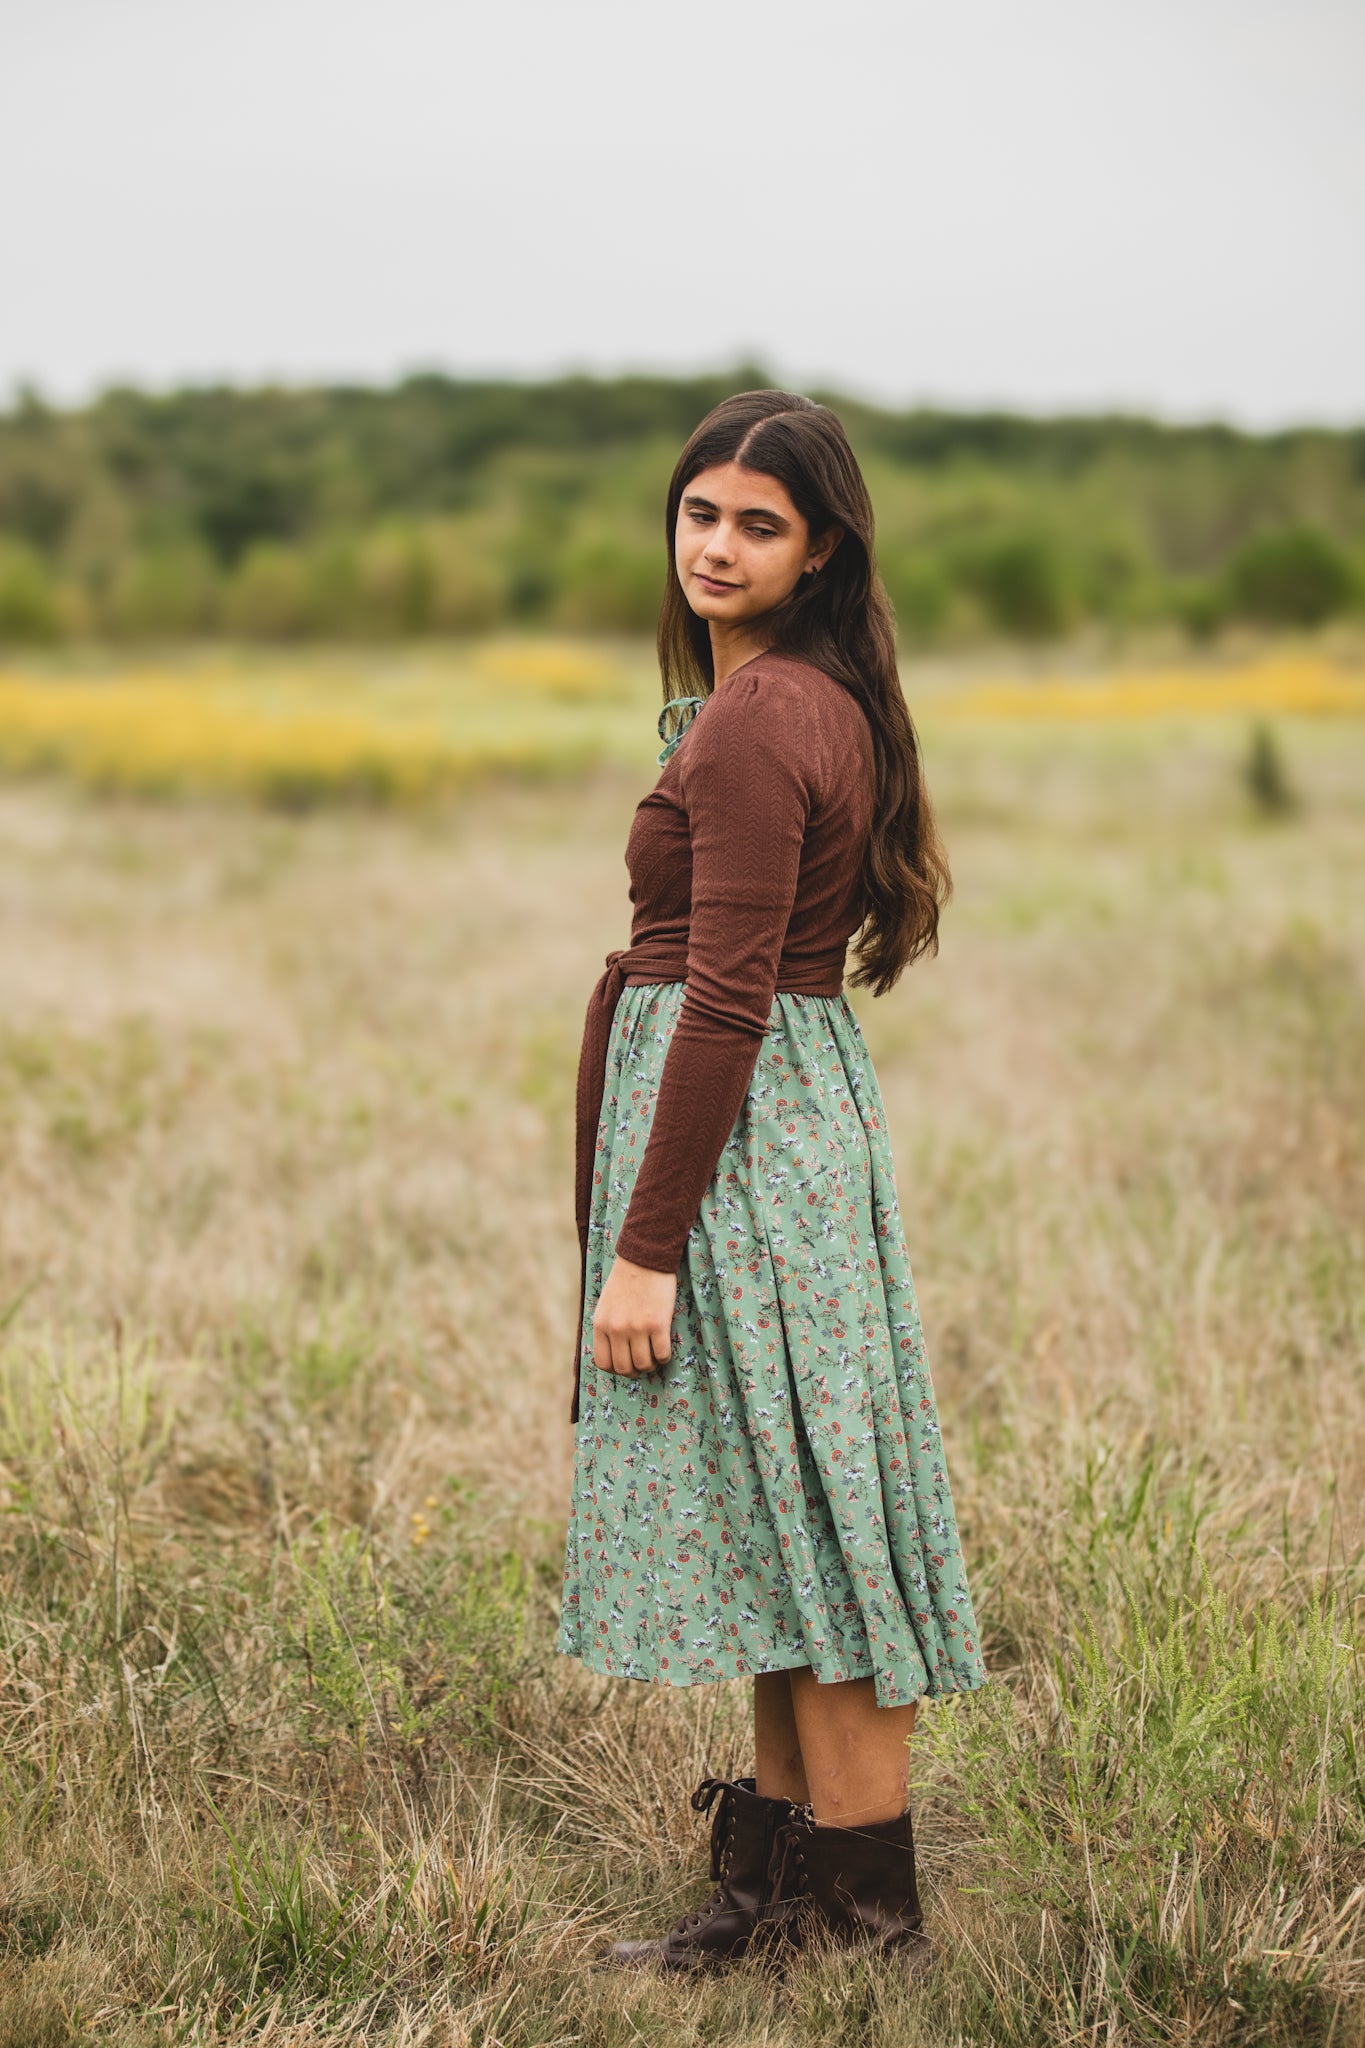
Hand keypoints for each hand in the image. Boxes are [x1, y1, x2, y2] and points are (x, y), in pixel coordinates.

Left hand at [592, 1254, 675, 1379]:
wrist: (645, 1258)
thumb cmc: (626, 1280)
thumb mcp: (606, 1305)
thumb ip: (607, 1327)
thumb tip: (614, 1352)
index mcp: (601, 1325)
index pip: (604, 1363)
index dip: (616, 1370)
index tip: (625, 1366)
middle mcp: (617, 1329)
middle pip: (625, 1368)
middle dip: (635, 1371)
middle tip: (642, 1364)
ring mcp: (637, 1328)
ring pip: (644, 1364)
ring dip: (651, 1365)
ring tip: (654, 1357)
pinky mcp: (658, 1324)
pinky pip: (662, 1354)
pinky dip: (664, 1357)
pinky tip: (664, 1349)